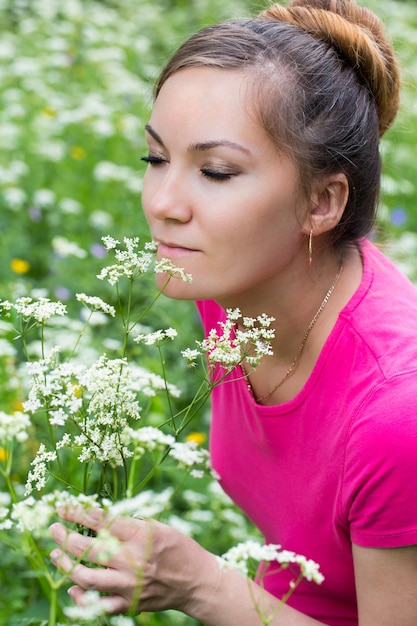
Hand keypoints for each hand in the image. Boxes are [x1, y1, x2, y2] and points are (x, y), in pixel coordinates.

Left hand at [49, 506, 220, 615]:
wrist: (197, 581)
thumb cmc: (180, 548)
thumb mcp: (159, 527)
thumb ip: (131, 525)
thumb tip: (101, 518)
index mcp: (141, 536)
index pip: (102, 522)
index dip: (79, 513)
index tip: (64, 508)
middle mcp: (132, 561)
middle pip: (88, 549)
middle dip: (65, 537)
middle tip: (54, 529)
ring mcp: (128, 585)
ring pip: (86, 577)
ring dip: (65, 565)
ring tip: (55, 554)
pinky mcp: (128, 603)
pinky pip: (98, 604)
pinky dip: (81, 597)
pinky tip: (73, 587)